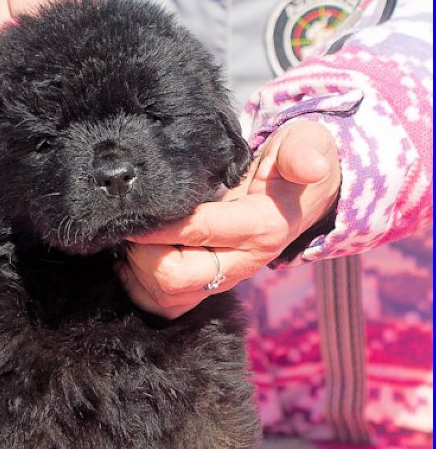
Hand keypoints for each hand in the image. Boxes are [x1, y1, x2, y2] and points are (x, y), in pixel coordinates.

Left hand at [117, 120, 340, 318]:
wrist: (297, 200)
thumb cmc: (288, 168)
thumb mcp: (304, 145)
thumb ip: (304, 150)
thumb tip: (311, 166)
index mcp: (260, 228)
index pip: (198, 230)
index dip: (161, 221)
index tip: (137, 206)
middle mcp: (240, 265)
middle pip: (174, 276)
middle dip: (145, 249)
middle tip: (137, 222)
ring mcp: (222, 282)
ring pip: (164, 293)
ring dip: (140, 265)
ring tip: (139, 233)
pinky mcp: (206, 291)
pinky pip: (164, 303)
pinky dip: (142, 281)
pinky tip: (142, 252)